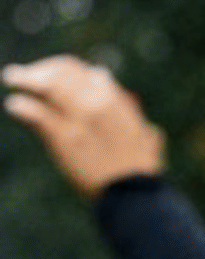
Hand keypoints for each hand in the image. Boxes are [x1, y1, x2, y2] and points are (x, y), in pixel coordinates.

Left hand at [2, 55, 165, 196]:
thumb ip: (120, 101)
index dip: (57, 68)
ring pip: (51, 87)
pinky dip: (24, 106)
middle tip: (16, 74)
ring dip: (27, 79)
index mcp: (114, 99)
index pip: (79, 71)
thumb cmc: (138, 164)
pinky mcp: (67, 138)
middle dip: (38, 69)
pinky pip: (41, 114)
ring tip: (11, 78)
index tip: (43, 74)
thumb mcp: (137, 126)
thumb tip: (101, 73)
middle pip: (62, 74)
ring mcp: (82, 118)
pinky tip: (13, 105)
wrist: (132, 190)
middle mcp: (99, 102)